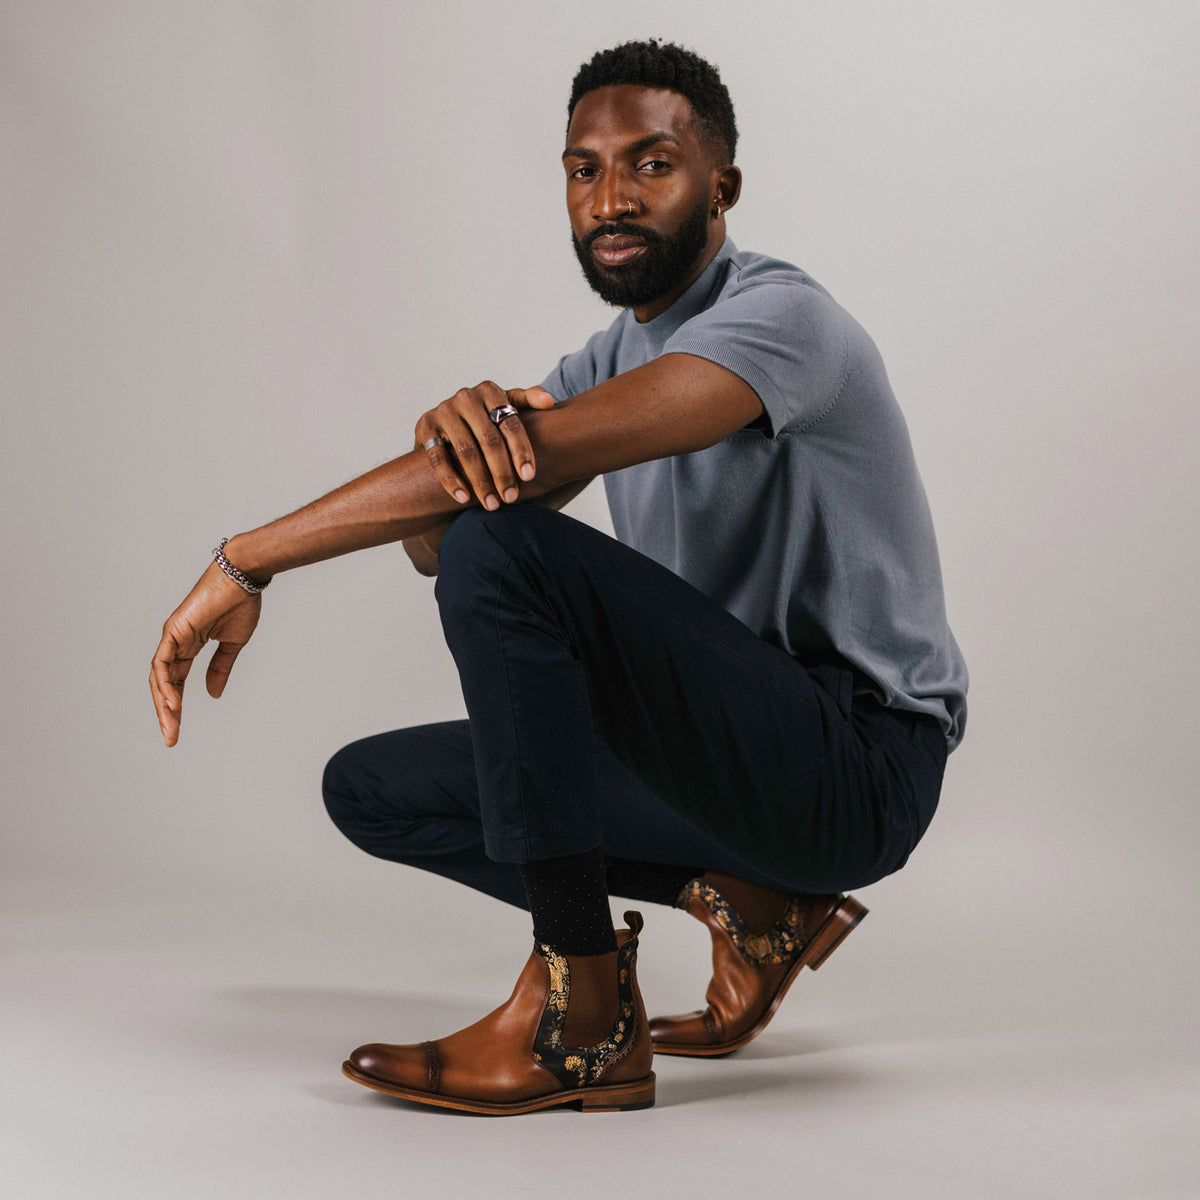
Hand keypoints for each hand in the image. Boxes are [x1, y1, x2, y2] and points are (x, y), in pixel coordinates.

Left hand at [150, 562, 261, 746]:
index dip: (175, 708)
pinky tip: (172, 703)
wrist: (243, 578)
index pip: (175, 682)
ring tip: (171, 726)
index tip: (177, 731)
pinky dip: (165, 683)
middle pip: (164, 684)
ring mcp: (172, 636)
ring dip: (163, 703)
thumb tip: (212, 694)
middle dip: (166, 713)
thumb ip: (220, 668)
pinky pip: (164, 662)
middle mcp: (175, 643)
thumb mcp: (232, 645)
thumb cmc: (240, 604)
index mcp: (188, 646)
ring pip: (159, 677)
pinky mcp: (175, 630)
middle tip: (170, 738)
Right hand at [415, 382, 554, 509]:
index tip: (529, 476)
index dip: (521, 450)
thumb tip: (549, 402)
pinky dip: (450, 480)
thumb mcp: (507, 405)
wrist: (446, 423)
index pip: (510, 423)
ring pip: (465, 451)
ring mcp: (443, 411)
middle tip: (511, 497)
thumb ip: (527, 401)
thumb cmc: (487, 417)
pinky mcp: (425, 426)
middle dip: (502, 472)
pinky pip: (438, 457)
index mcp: (490, 391)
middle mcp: (466, 397)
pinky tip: (464, 498)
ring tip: (492, 505)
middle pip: (489, 439)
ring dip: (479, 481)